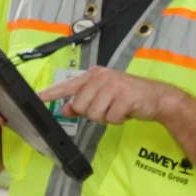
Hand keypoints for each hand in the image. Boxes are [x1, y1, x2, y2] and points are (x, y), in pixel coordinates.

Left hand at [37, 66, 178, 125]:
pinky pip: (110, 119)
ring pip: (94, 114)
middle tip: (108, 108)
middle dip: (93, 113)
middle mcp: (102, 78)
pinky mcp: (124, 98)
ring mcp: (113, 86)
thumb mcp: (105, 96)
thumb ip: (85, 101)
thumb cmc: (130, 96)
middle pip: (81, 106)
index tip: (37, 97)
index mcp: (94, 75)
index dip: (51, 93)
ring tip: (118, 109)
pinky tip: (127, 111)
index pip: (68, 85)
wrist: (158, 97)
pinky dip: (118, 120)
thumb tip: (66, 108)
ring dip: (106, 118)